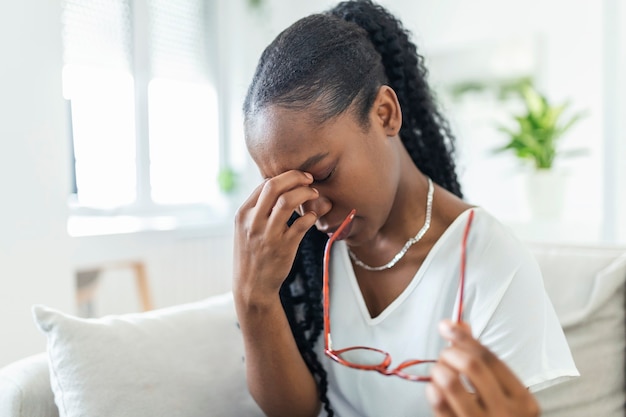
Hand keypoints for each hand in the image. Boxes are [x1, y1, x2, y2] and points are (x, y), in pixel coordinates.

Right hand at [233, 170, 318, 304]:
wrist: (252, 287)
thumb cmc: (252, 254)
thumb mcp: (246, 230)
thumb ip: (259, 210)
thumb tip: (281, 188)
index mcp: (243, 214)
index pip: (264, 184)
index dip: (285, 176)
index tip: (298, 177)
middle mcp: (253, 222)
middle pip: (274, 186)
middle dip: (295, 177)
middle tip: (309, 179)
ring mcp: (268, 234)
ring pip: (288, 201)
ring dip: (305, 193)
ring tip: (314, 194)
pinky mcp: (284, 247)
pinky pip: (302, 223)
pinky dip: (311, 215)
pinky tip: (313, 216)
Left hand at [426, 320, 539, 416]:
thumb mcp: (502, 393)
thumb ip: (483, 359)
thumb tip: (458, 324)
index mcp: (523, 400)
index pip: (489, 358)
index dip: (464, 337)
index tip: (446, 325)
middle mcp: (507, 414)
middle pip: (471, 366)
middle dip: (450, 352)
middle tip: (444, 356)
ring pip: (451, 383)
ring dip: (438, 370)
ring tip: (438, 372)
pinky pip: (440, 406)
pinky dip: (432, 390)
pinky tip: (433, 388)